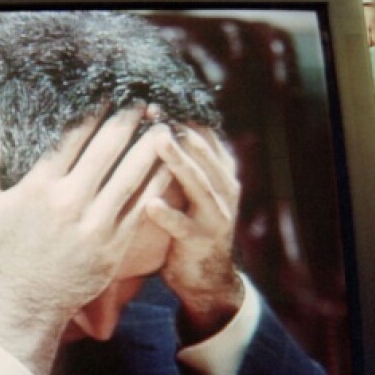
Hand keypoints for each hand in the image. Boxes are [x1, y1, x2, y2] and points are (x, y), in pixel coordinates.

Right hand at [0, 105, 173, 374]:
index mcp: (40, 186)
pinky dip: (156, 183)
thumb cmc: (4, 250)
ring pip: (130, 175)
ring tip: (163, 127)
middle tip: (141, 102)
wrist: (28, 299)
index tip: (106, 96)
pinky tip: (167, 166)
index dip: (92, 113)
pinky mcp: (115, 244)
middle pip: (106, 149)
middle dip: (126, 122)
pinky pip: (141, 206)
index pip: (72, 139)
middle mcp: (70, 201)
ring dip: (149, 147)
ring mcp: (96, 223)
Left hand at [147, 126, 242, 340]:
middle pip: (202, 152)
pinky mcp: (202, 241)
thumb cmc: (187, 222)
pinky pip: (184, 226)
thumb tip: (150, 120)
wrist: (205, 277)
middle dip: (178, 129)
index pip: (203, 135)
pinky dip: (168, 215)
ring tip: (157, 141)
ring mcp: (216, 215)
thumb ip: (178, 159)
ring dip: (178, 161)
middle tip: (153, 109)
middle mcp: (223, 189)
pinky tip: (150, 204)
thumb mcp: (189, 188)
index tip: (154, 97)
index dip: (180, 115)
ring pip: (198, 183)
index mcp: (219, 171)